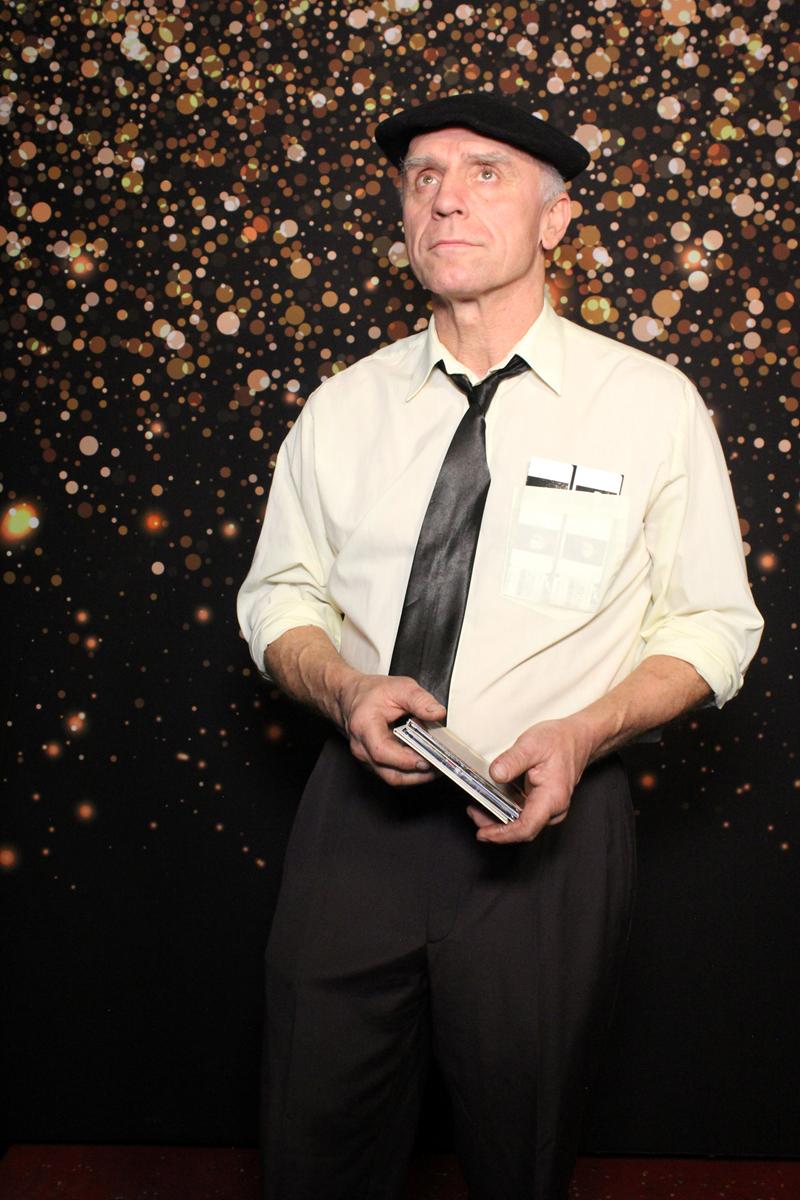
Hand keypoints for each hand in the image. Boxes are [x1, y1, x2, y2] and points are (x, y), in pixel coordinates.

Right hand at [339, 673, 445, 786]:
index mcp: (364, 727)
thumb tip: (438, 713)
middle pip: (390, 773)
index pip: (382, 752)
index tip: (428, 759)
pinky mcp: (374, 763)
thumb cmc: (371, 693)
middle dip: (418, 774)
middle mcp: (362, 748)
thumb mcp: (399, 688)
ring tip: (438, 767)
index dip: (406, 760)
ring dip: (417, 777)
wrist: (350, 698)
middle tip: (442, 766)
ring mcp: (366, 759)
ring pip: (393, 778)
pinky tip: (427, 764)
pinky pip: (393, 774)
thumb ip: (420, 700)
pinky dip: (411, 773)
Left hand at [467, 717, 592, 843]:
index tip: (484, 833)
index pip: (527, 827)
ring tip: (477, 810)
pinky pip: (524, 815)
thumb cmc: (560, 741)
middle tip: (474, 814)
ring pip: (522, 825)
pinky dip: (506, 813)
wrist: (578, 738)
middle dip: (496, 828)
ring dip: (499, 822)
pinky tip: (491, 804)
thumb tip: (495, 774)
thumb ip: (512, 760)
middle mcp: (553, 808)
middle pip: (522, 830)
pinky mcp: (543, 803)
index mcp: (552, 798)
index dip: (503, 834)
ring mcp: (549, 808)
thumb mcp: (532, 744)